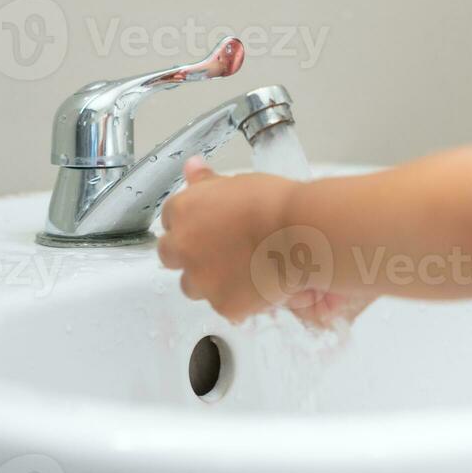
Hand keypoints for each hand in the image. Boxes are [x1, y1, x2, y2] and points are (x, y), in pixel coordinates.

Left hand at [158, 158, 370, 325]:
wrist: (301, 232)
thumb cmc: (274, 203)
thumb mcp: (236, 183)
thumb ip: (206, 183)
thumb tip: (192, 167)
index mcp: (182, 211)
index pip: (170, 220)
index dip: (190, 223)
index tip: (207, 226)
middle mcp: (183, 247)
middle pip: (171, 255)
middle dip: (190, 253)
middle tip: (220, 250)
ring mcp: (201, 279)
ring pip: (192, 285)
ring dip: (209, 279)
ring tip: (241, 269)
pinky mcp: (223, 304)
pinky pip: (223, 305)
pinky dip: (237, 298)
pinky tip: (257, 284)